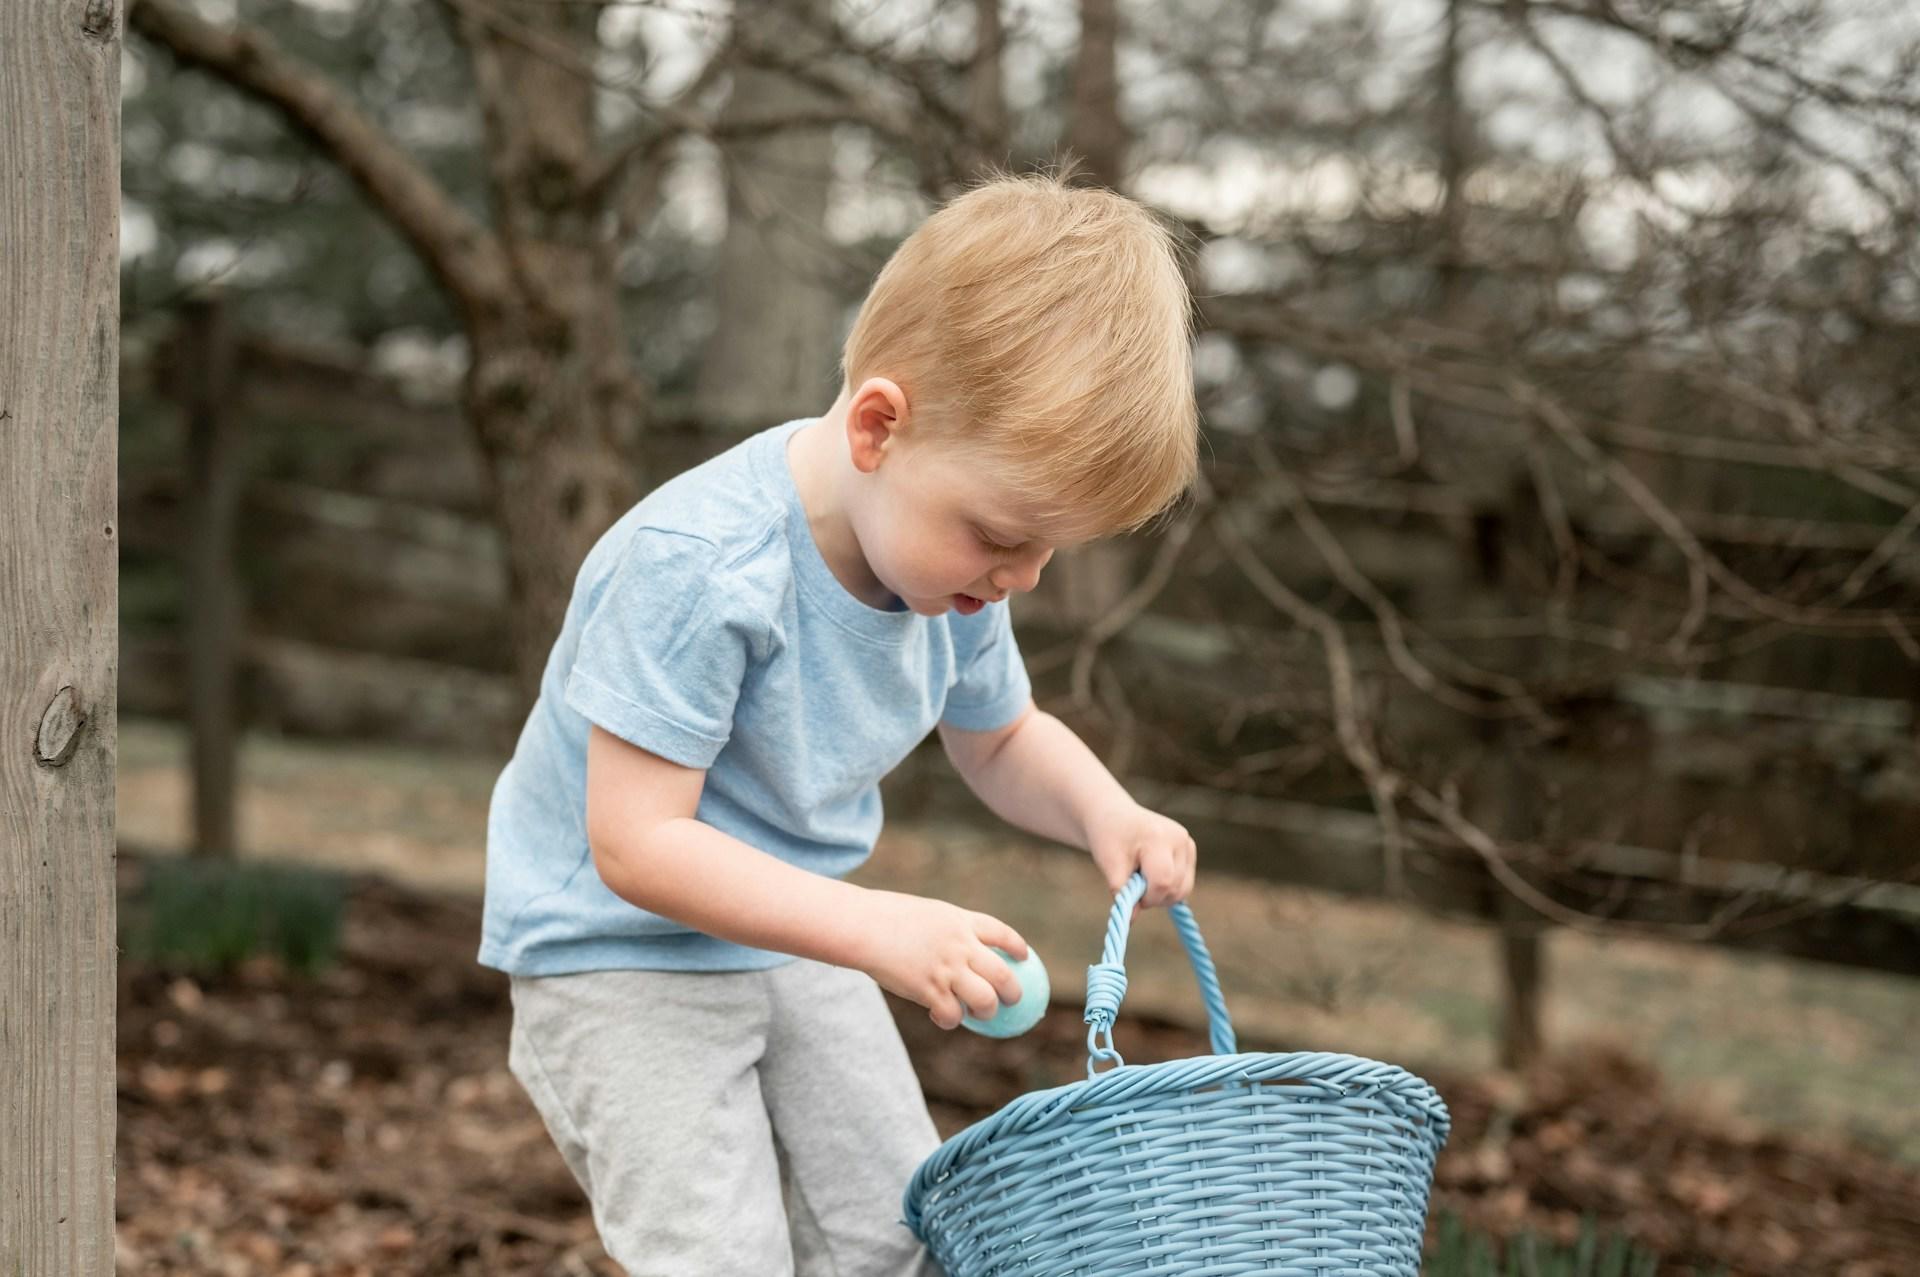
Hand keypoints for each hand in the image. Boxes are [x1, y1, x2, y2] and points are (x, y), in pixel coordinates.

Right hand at [849, 889, 1029, 1030]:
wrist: (864, 926)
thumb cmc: (886, 917)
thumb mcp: (926, 913)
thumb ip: (946, 929)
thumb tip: (955, 945)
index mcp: (961, 921)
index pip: (1001, 933)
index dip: (1017, 946)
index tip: (1024, 956)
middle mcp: (961, 945)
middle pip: (1003, 974)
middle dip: (1014, 991)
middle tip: (1012, 999)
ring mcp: (947, 969)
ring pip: (985, 1000)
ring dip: (987, 1011)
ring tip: (981, 1014)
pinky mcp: (929, 990)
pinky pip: (952, 1015)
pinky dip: (951, 1020)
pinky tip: (942, 1017)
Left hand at [1086, 803, 1196, 913]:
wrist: (1114, 817)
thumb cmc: (1108, 838)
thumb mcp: (1108, 863)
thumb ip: (1121, 891)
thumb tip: (1130, 920)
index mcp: (1159, 838)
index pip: (1163, 881)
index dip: (1148, 897)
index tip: (1131, 895)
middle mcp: (1180, 839)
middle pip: (1176, 888)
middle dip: (1154, 897)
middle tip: (1133, 885)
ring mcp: (1188, 843)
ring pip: (1184, 889)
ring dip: (1162, 894)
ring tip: (1142, 878)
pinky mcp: (1190, 850)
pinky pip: (1185, 883)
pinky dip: (1168, 887)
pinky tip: (1152, 875)